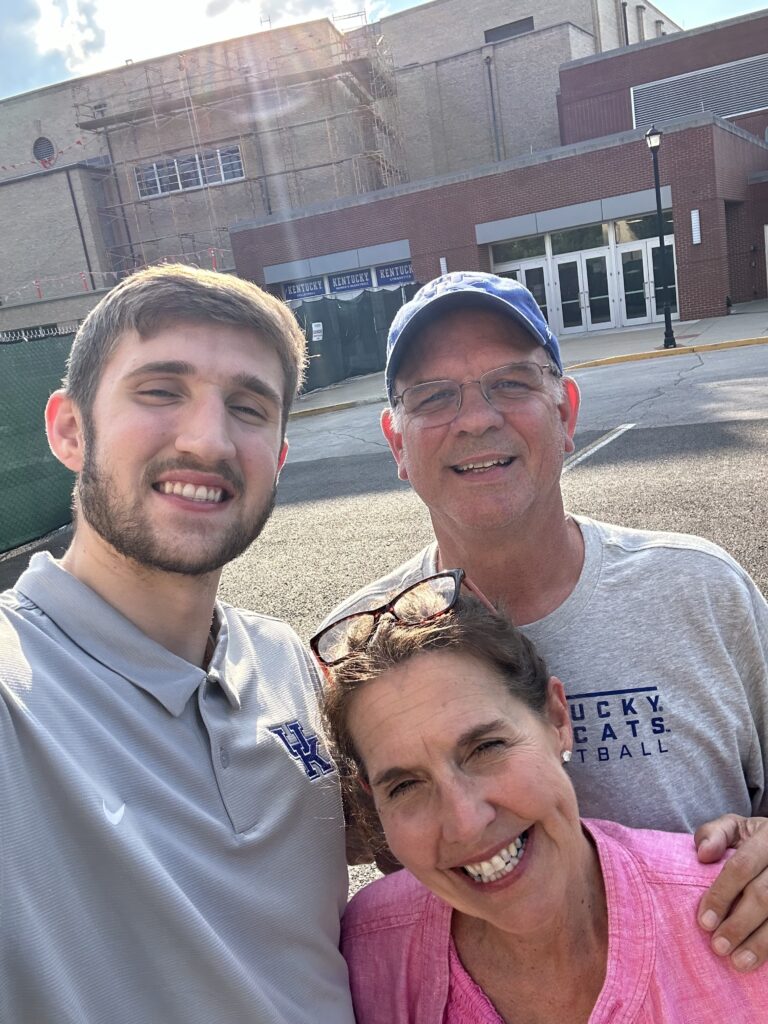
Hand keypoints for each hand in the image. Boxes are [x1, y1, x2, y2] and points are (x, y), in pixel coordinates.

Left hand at [695, 814, 767, 971]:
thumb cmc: (754, 840)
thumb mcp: (735, 828)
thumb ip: (715, 835)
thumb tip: (703, 855)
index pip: (742, 866)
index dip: (722, 894)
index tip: (704, 922)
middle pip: (764, 896)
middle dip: (739, 924)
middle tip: (718, 947)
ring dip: (761, 943)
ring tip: (739, 962)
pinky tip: (761, 960)